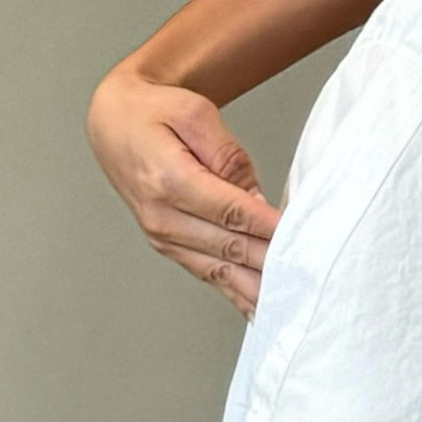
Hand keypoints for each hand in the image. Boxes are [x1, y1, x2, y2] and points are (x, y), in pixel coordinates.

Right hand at [87, 68, 277, 316]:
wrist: (114, 124)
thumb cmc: (154, 113)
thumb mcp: (196, 114)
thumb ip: (229, 158)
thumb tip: (257, 201)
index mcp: (167, 179)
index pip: (230, 212)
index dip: (267, 228)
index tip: (299, 238)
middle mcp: (161, 215)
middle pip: (229, 246)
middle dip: (270, 261)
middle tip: (308, 273)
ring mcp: (162, 236)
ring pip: (220, 270)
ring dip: (256, 287)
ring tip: (292, 300)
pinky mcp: (167, 246)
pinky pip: (208, 275)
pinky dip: (236, 294)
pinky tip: (260, 309)